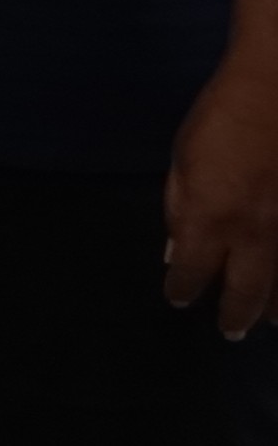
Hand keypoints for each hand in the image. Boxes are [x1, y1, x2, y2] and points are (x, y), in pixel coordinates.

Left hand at [166, 56, 277, 336]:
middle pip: (246, 290)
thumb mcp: (183, 157)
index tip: (180, 298)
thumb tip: (177, 249)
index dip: (184, 289)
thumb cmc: (226, 113)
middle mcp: (254, 232)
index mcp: (210, 216)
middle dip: (235, 315)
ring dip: (276, 307)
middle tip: (230, 332)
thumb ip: (180, 207)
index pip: (193, 271)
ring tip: (270, 322)